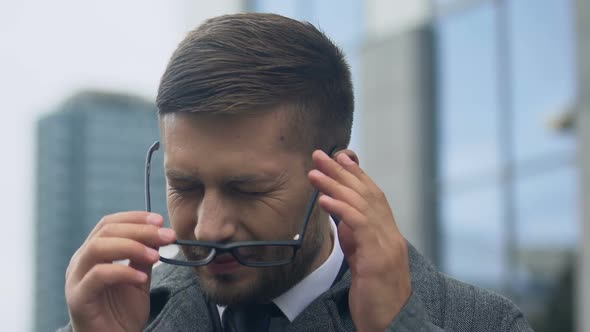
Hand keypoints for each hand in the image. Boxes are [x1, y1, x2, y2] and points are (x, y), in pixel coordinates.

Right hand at [65, 211, 175, 331]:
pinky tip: (142, 278)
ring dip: (132, 246)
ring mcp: (76, 279)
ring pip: (98, 247)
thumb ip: (144, 256)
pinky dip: (124, 272)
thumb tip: (159, 233)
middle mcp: (80, 262)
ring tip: (156, 256)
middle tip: (166, 236)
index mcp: (93, 253)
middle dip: (140, 229)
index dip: (135, 218)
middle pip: (106, 231)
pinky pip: (99, 276)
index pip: (109, 223)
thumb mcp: (139, 278)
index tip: (161, 221)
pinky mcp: (78, 298)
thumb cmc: (122, 313)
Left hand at [308, 150, 411, 331]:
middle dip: (342, 172)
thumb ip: (355, 237)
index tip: (339, 157)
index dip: (356, 174)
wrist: (391, 324)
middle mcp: (390, 235)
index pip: (373, 196)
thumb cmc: (375, 295)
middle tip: (320, 154)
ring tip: (314, 172)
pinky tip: (324, 198)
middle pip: (366, 194)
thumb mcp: (363, 260)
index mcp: (387, 234)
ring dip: (336, 185)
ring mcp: (387, 246)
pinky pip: (359, 226)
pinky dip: (341, 208)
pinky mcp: (378, 259)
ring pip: (362, 205)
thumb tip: (340, 215)